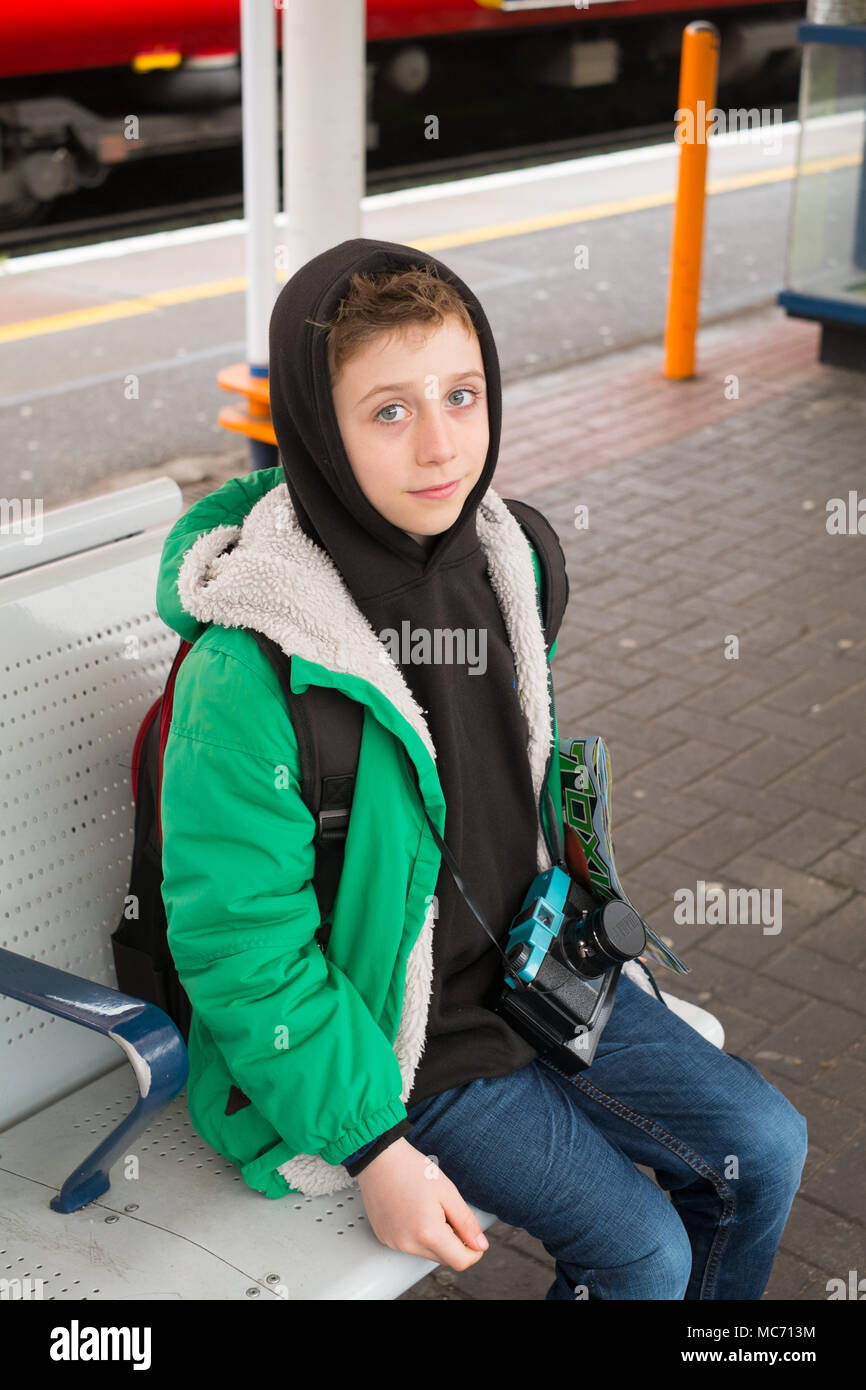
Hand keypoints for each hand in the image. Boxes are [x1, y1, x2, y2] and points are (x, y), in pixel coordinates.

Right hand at [356, 1137, 488, 1271]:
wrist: (379, 1158)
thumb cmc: (411, 1169)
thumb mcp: (448, 1192)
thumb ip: (466, 1222)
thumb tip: (480, 1245)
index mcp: (428, 1233)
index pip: (460, 1261)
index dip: (473, 1251)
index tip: (475, 1238)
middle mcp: (408, 1244)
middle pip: (443, 1258)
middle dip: (454, 1242)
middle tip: (448, 1213)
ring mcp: (394, 1243)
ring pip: (426, 1253)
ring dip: (435, 1239)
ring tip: (428, 1208)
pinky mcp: (385, 1238)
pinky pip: (409, 1245)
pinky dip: (417, 1235)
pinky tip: (413, 1211)